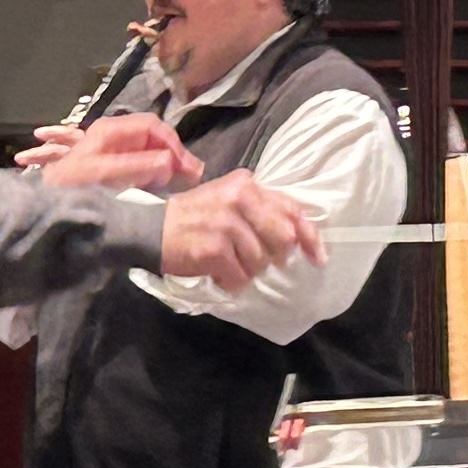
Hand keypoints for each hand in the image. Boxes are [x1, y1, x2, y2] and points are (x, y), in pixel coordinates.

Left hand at [22, 114, 196, 190]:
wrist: (44, 202)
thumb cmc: (72, 185)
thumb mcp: (105, 173)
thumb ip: (139, 165)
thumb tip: (171, 162)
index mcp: (112, 130)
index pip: (154, 126)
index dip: (173, 144)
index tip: (186, 167)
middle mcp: (114, 136)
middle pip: (154, 138)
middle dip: (174, 154)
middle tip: (191, 176)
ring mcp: (114, 151)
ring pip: (150, 150)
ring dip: (167, 163)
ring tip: (181, 181)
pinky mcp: (113, 166)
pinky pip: (142, 163)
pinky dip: (156, 172)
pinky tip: (163, 185)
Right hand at [156, 172, 325, 292]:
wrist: (150, 228)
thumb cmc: (194, 217)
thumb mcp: (228, 200)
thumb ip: (261, 210)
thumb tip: (297, 238)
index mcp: (247, 185)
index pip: (292, 210)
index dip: (309, 236)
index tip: (317, 257)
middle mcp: (239, 199)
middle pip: (283, 239)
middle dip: (273, 257)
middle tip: (254, 260)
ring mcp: (226, 224)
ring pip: (261, 263)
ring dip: (246, 271)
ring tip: (227, 264)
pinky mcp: (214, 248)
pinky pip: (240, 278)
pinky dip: (231, 282)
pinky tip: (218, 274)